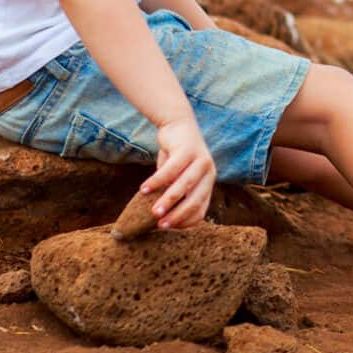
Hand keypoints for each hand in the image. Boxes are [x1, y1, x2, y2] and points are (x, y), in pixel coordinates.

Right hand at [141, 115, 215, 229]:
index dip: (184, 222)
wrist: (179, 125)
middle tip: (160, 225)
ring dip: (168, 200)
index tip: (166, 227)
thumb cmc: (176, 157)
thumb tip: (157, 219)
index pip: (200, 211)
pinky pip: (171, 169)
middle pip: (195, 200)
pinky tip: (143, 189)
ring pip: (184, 185)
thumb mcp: (177, 178)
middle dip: (177, 215)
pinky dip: (157, 181)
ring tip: (153, 212)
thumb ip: (172, 194)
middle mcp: (209, 173)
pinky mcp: (188, 150)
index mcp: (208, 184)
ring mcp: (201, 160)